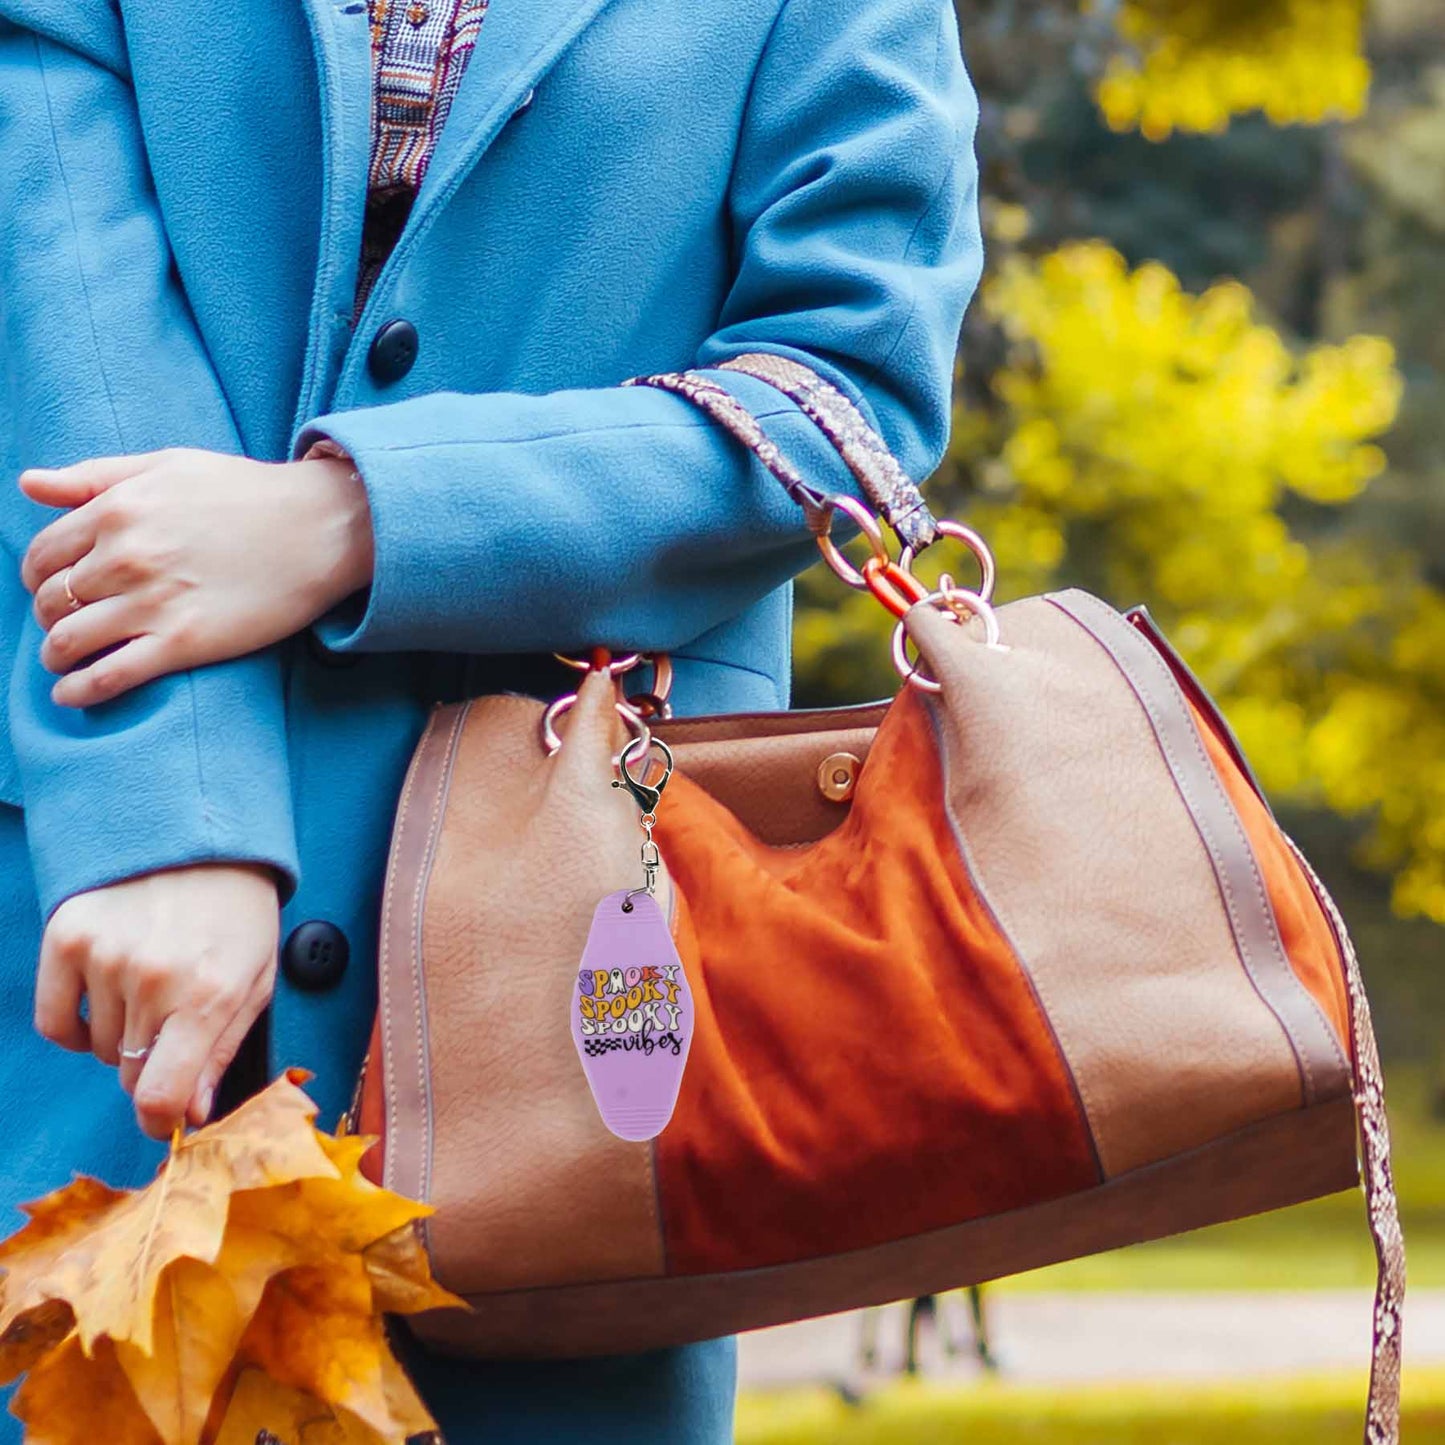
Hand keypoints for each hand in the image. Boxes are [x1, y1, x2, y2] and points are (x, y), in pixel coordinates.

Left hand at [17, 448, 373, 707]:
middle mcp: (126, 557)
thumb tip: (28, 484)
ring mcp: (154, 603)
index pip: (42, 554)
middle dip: (48, 615)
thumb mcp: (167, 465)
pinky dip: (78, 690)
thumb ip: (94, 475)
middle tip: (64, 623)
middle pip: (52, 600)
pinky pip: (110, 676)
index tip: (50, 587)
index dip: (36, 576)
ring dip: (56, 654)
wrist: (321, 528)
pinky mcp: (184, 643)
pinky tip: (69, 693)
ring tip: (64, 659)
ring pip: (69, 641)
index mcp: (117, 509)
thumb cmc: (247, 493)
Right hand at [33, 863, 281, 1138]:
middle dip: (155, 1067)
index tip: (167, 1120)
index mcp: (209, 995)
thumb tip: (191, 1113)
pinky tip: (104, 1005)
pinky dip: (76, 1027)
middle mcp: (153, 980)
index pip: (160, 1095)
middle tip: (176, 1028)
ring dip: (124, 1036)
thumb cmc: (238, 912)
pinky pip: (55, 1022)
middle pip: (131, 1075)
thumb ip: (222, 1051)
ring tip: (153, 991)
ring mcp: (105, 957)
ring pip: (100, 1049)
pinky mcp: (67, 937)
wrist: (204, 836)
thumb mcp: (256, 981)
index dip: (160, 1122)